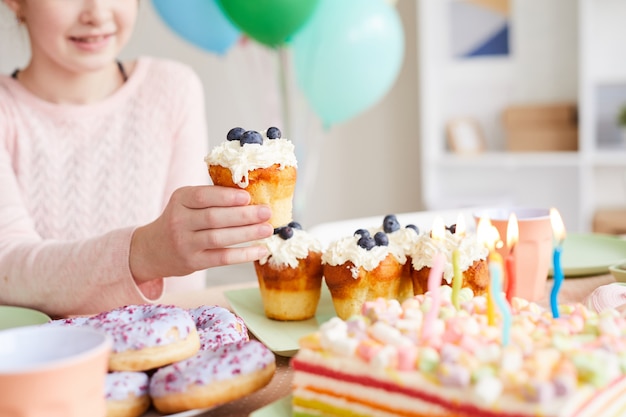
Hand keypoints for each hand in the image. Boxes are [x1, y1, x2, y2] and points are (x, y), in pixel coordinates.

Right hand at [129, 185, 272, 282]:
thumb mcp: (186, 203)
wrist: (152, 249)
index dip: (226, 197)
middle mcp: (179, 221)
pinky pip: (221, 258)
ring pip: (218, 238)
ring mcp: (184, 243)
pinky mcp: (192, 262)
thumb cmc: (180, 220)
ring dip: (246, 234)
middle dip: (243, 215)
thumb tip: (251, 197)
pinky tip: (260, 249)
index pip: (202, 196)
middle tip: (266, 212)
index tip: (247, 196)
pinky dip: (243, 254)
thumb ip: (211, 198)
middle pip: (213, 217)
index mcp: (179, 200)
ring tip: (267, 229)